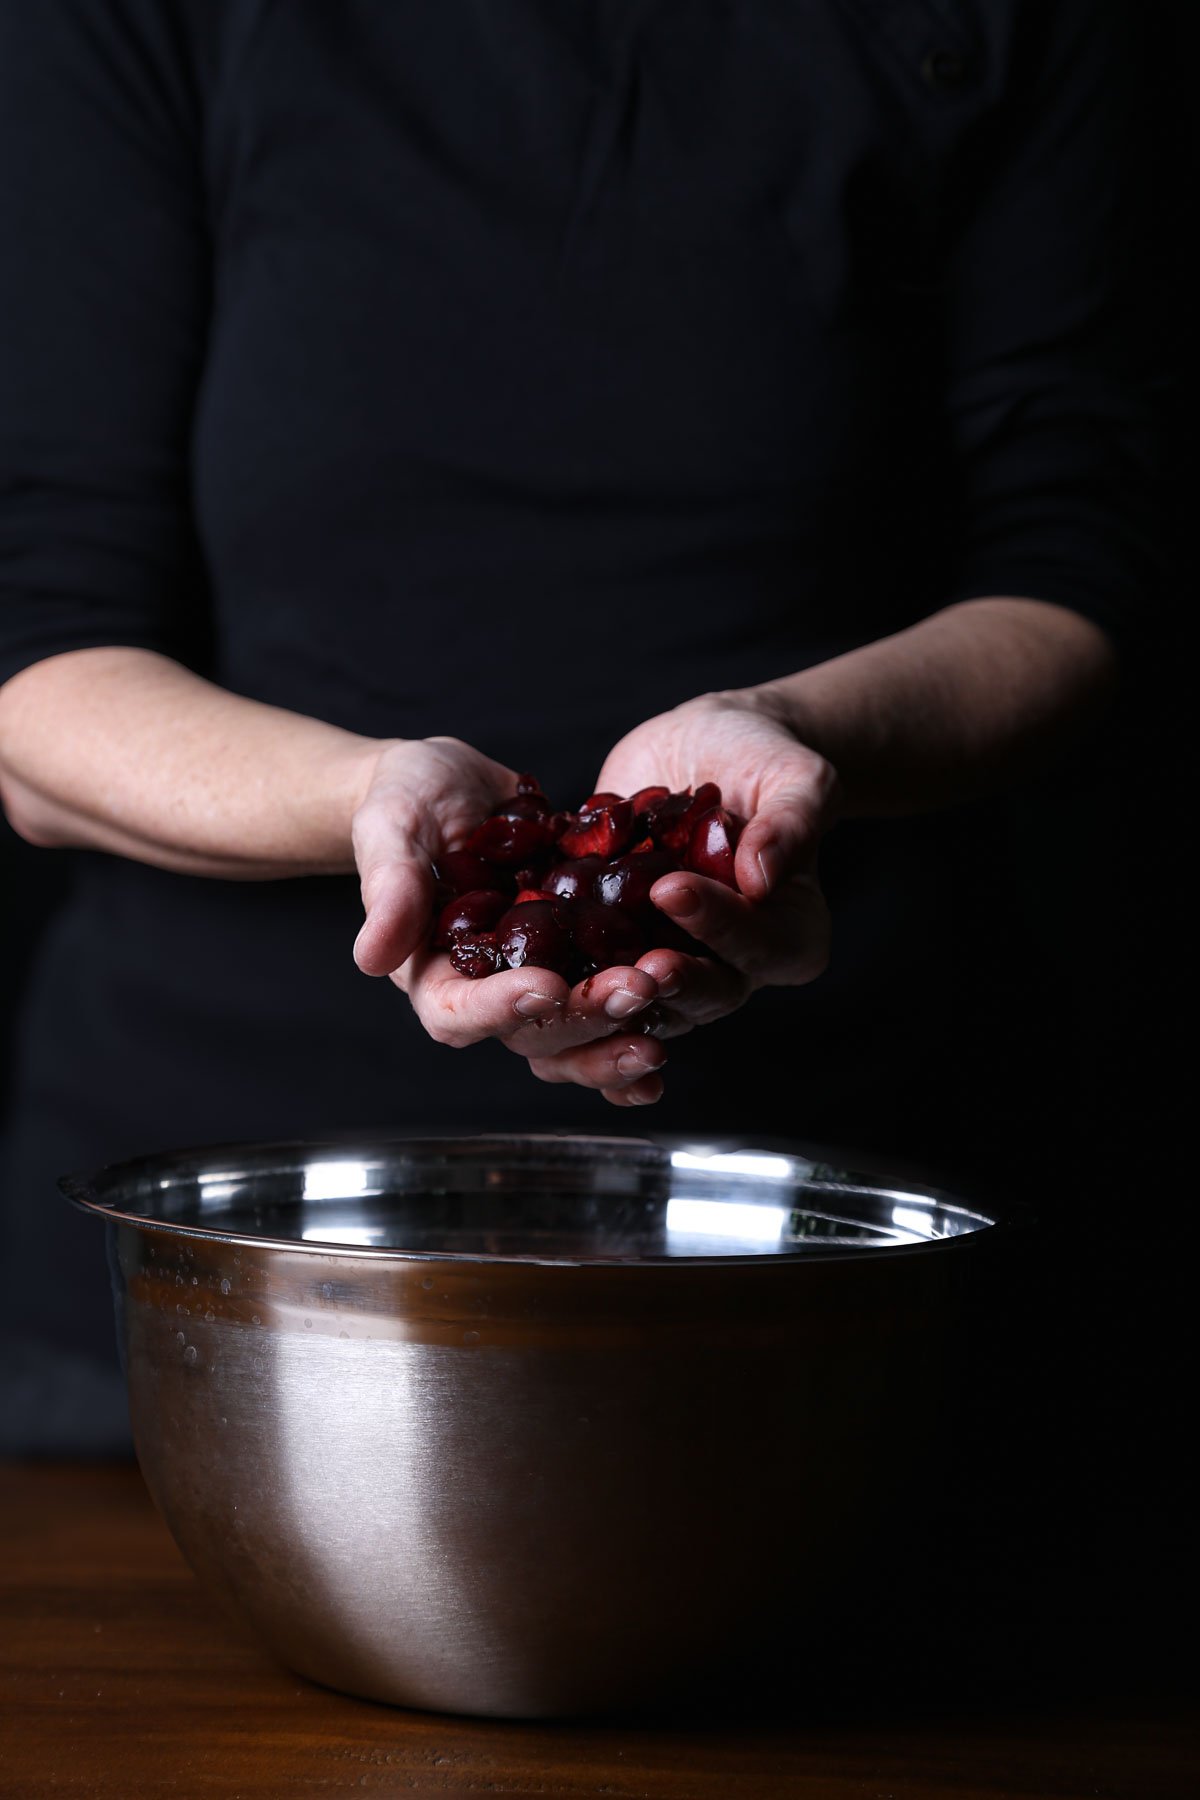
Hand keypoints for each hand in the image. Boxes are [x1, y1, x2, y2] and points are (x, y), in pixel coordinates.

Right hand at [351, 738, 671, 1090]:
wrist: (450, 784)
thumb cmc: (405, 802)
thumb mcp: (392, 830)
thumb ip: (390, 889)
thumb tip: (371, 957)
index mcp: (432, 975)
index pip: (458, 1013)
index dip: (503, 1008)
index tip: (547, 986)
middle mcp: (490, 991)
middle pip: (534, 1032)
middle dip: (586, 1017)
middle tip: (636, 989)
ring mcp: (540, 976)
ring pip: (580, 1030)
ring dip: (623, 1030)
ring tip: (668, 1006)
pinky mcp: (581, 955)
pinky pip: (613, 997)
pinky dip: (647, 1015)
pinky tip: (685, 1015)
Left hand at [522, 691, 838, 1102]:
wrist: (704, 753)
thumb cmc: (763, 760)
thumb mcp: (795, 776)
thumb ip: (792, 822)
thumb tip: (764, 875)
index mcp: (789, 938)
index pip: (759, 947)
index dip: (718, 926)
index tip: (672, 888)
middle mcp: (731, 969)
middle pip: (700, 996)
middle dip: (660, 981)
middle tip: (627, 962)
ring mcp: (669, 966)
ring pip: (638, 1010)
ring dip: (602, 1005)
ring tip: (564, 985)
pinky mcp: (613, 953)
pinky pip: (587, 992)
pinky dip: (556, 1001)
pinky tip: (519, 986)